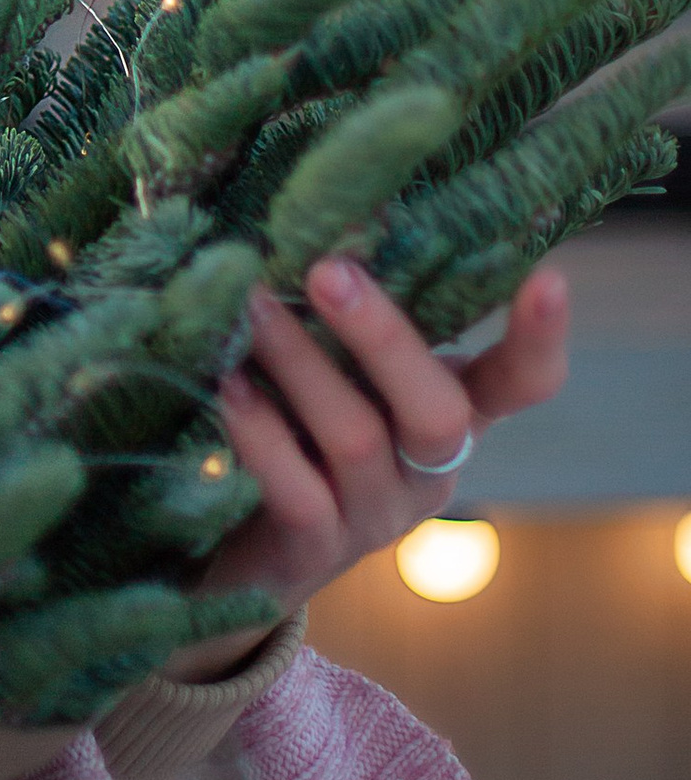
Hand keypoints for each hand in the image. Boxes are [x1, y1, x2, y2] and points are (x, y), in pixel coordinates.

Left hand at [162, 256, 569, 683]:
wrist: (242, 556)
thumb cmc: (301, 435)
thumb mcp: (339, 375)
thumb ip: (348, 323)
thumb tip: (322, 223)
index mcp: (451, 417)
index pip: (521, 384)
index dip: (539, 340)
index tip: (549, 278)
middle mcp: (429, 472)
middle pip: (440, 412)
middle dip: (384, 336)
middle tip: (325, 269)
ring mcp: (375, 517)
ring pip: (357, 438)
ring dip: (300, 363)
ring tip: (251, 305)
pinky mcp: (312, 551)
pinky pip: (297, 492)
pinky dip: (261, 433)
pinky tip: (229, 386)